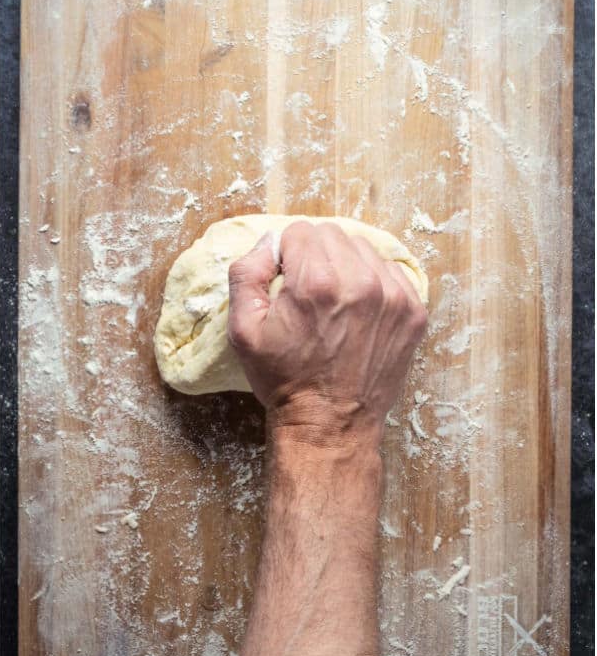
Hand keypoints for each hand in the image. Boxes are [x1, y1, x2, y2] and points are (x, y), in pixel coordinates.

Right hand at [226, 221, 427, 445]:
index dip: (284, 254)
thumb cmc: (283, 379)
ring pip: (362, 249)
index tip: (283, 282)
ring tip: (332, 302)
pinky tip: (356, 310)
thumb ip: (246, 273)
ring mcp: (393, 297)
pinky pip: (390, 271)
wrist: (329, 424)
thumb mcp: (242, 329)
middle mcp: (360, 282)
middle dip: (313, 255)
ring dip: (344, 265)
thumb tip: (268, 243)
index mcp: (315, 283)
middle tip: (305, 293)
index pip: (299, 231)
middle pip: (332, 235)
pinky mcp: (413, 312)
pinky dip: (371, 281)